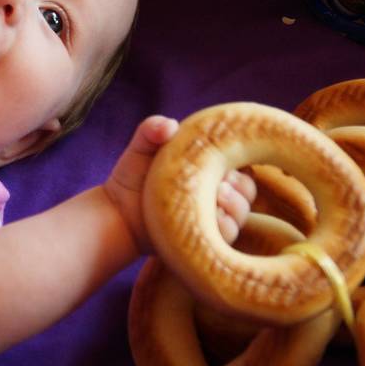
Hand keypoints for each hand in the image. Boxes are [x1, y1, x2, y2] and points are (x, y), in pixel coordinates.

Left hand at [103, 115, 256, 254]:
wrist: (117, 212)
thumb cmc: (133, 175)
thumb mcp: (142, 147)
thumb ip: (152, 129)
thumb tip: (169, 125)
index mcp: (210, 169)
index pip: (241, 163)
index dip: (240, 160)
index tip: (228, 157)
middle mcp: (217, 194)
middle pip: (247, 190)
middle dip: (241, 184)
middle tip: (222, 181)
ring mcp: (212, 219)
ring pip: (241, 213)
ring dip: (235, 204)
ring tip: (218, 195)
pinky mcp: (205, 240)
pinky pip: (226, 236)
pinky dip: (224, 226)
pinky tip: (213, 217)